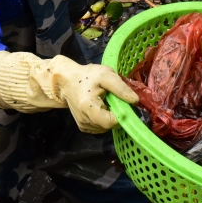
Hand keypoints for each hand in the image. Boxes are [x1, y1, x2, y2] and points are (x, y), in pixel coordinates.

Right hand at [0, 52, 138, 132]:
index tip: (124, 103)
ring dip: (110, 116)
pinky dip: (104, 118)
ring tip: (105, 101)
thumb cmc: (87, 76)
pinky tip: (101, 107)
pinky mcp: (83, 127)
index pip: (112, 122)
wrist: (66, 81)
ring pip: (106, 127)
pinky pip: (100, 127)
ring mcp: (83, 126)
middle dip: (117, 113)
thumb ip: (121, 88)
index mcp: (89, 108)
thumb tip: (135, 101)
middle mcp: (85, 121)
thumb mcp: (106, 75)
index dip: (122, 114)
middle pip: (110, 125)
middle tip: (113, 98)